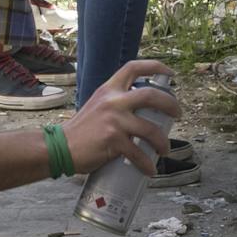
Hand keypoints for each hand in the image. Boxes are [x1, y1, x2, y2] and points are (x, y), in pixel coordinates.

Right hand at [64, 58, 182, 174]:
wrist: (59, 147)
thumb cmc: (81, 130)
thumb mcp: (97, 105)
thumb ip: (115, 103)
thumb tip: (140, 110)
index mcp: (109, 89)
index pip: (133, 67)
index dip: (155, 66)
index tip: (170, 73)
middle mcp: (113, 101)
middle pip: (151, 95)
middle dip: (170, 104)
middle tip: (178, 114)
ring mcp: (114, 120)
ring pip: (150, 129)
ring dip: (162, 142)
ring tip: (164, 149)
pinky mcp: (113, 140)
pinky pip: (138, 153)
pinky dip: (147, 164)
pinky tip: (150, 169)